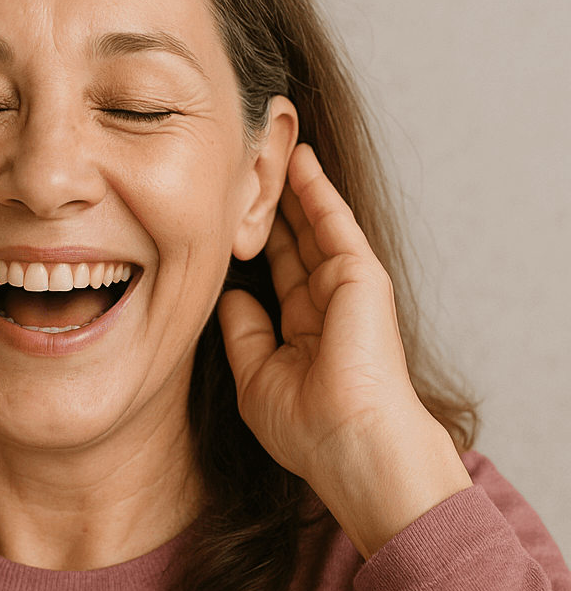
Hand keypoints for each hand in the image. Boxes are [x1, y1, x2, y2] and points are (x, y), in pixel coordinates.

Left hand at [219, 144, 469, 557]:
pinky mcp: (361, 276)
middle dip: (273, 205)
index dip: (256, 242)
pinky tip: (298, 160)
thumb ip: (244, 333)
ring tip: (269, 145)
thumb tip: (230, 296)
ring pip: (312, 224)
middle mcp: (326, 303)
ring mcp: (346, 287)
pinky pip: (333, 223)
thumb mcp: (256, 377)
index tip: (231, 214)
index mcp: (304, 329)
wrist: (350, 445)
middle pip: (294, 240)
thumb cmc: (306, 427)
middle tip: (249, 164)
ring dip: (291, 186)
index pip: (277, 272)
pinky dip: (315, 190)